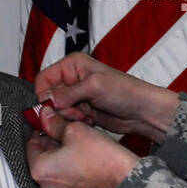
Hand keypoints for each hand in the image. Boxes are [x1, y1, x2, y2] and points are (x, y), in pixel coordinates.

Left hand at [25, 105, 138, 187]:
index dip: (42, 132)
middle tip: (68, 136)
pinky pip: (68, 186)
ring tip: (80, 150)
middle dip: (53, 147)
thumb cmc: (103, 159)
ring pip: (56, 174)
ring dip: (63, 161)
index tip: (51, 126)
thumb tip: (45, 116)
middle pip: (42, 161)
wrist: (128, 182)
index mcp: (40, 171)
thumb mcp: (75, 130)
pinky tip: (87, 165)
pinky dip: (73, 175)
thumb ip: (55, 123)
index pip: (30, 145)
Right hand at [33, 53, 178, 142]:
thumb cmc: (125, 91)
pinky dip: (76, 122)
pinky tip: (90, 119)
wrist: (142, 111)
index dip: (44, 94)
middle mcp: (72, 79)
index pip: (44, 79)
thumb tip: (47, 101)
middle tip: (76, 111)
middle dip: (59, 108)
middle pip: (49, 97)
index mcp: (72, 65)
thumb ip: (68, 93)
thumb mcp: (94, 86)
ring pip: (57, 111)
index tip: (51, 106)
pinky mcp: (81, 111)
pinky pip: (67, 119)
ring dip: (69, 116)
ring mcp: (76, 96)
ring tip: (86, 115)